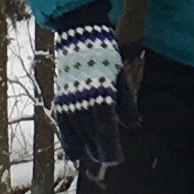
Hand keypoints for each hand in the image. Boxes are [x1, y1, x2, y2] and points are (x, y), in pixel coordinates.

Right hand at [50, 4, 125, 176]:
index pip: (106, 136)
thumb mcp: (122, 77)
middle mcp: (83, 104)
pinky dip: (69, 142)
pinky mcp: (60, 100)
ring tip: (95, 153)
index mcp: (102, 98)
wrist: (79, 34)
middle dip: (101, 152)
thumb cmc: (105, 54)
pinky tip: (75, 152)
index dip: (112, 152)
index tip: (118, 158)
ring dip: (87, 148)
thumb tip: (133, 126)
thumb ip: (127, 104)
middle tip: (110, 156)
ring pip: (78, 138)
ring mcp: (69, 103)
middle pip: (92, 141)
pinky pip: (63, 129)